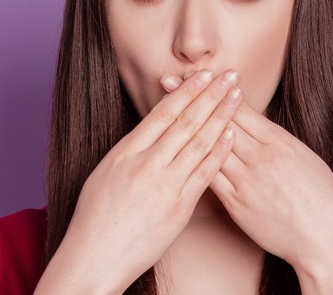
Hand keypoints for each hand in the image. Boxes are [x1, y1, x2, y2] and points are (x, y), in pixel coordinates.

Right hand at [37, 69, 242, 293]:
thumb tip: (150, 131)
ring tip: (237, 96)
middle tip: (229, 74)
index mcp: (125, 152)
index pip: (162, 113)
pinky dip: (219, 151)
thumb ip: (131, 151)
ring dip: (221, 116)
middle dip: (210, 94)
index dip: (186, 91)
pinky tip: (232, 134)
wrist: (95, 257)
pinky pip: (204, 174)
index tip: (203, 74)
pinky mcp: (178, 207)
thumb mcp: (105, 173)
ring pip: (198, 142)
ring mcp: (164, 185)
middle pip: (185, 121)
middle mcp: (146, 164)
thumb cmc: (96, 218)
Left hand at [161, 74, 332, 293]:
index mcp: (280, 143)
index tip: (197, 73)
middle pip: (220, 121)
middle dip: (193, 98)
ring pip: (210, 147)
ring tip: (163, 109)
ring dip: (185, 126)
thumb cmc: (320, 198)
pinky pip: (210, 179)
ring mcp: (247, 181)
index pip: (241, 109)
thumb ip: (276, 141)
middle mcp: (261, 158)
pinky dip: (192, 162)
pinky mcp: (237, 204)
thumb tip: (254, 125)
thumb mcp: (303, 158)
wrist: (324, 238)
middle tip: (169, 79)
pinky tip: (174, 150)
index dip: (215, 89)